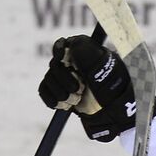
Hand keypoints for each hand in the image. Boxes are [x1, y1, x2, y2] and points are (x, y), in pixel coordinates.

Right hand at [37, 34, 155, 141]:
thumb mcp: (102, 66)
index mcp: (82, 52)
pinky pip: (44, 91)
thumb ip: (86, 52)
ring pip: (48, 79)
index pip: (62, 44)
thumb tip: (71, 43)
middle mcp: (72, 64)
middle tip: (79, 89)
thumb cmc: (111, 87)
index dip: (59, 50)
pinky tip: (64, 104)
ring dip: (60, 92)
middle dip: (64, 79)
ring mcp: (64, 78)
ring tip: (75, 100)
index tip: (62, 57)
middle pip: (54, 65)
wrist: (112, 112)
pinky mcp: (58, 92)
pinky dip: (51, 99)